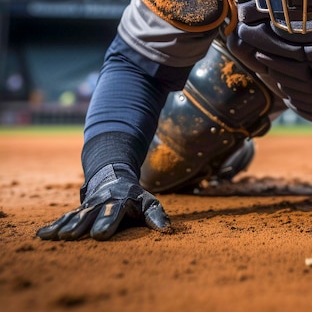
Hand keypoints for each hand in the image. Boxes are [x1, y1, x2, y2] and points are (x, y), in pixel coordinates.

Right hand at [36, 164, 170, 240]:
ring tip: (56, 237)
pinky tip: (42, 235)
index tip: (101, 234)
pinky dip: (54, 225)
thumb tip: (168, 230)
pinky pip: (66, 217)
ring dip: (66, 225)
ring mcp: (89, 205)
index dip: (108, 222)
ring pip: (77, 215)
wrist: (115, 177)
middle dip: (82, 224)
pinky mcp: (78, 210)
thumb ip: (156, 215)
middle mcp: (103, 202)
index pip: (115, 211)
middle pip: (91, 213)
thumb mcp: (149, 202)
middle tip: (71, 236)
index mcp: (121, 201)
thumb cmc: (135, 197)